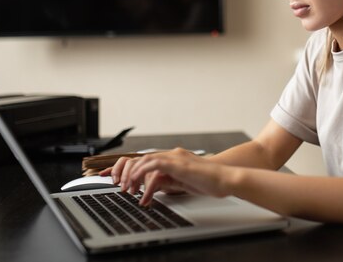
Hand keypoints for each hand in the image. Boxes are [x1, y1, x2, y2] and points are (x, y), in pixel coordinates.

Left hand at [101, 148, 235, 205]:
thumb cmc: (209, 182)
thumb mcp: (183, 182)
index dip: (130, 167)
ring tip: (125, 188)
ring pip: (145, 159)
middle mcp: (173, 154)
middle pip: (141, 157)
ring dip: (132, 174)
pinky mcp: (178, 164)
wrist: (225, 179)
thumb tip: (153, 186)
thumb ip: (168, 180)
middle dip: (125, 169)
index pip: (146, 159)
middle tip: (116, 183)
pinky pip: (154, 164)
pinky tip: (136, 182)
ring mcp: (175, 157)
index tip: (117, 176)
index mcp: (174, 158)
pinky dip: (142, 172)